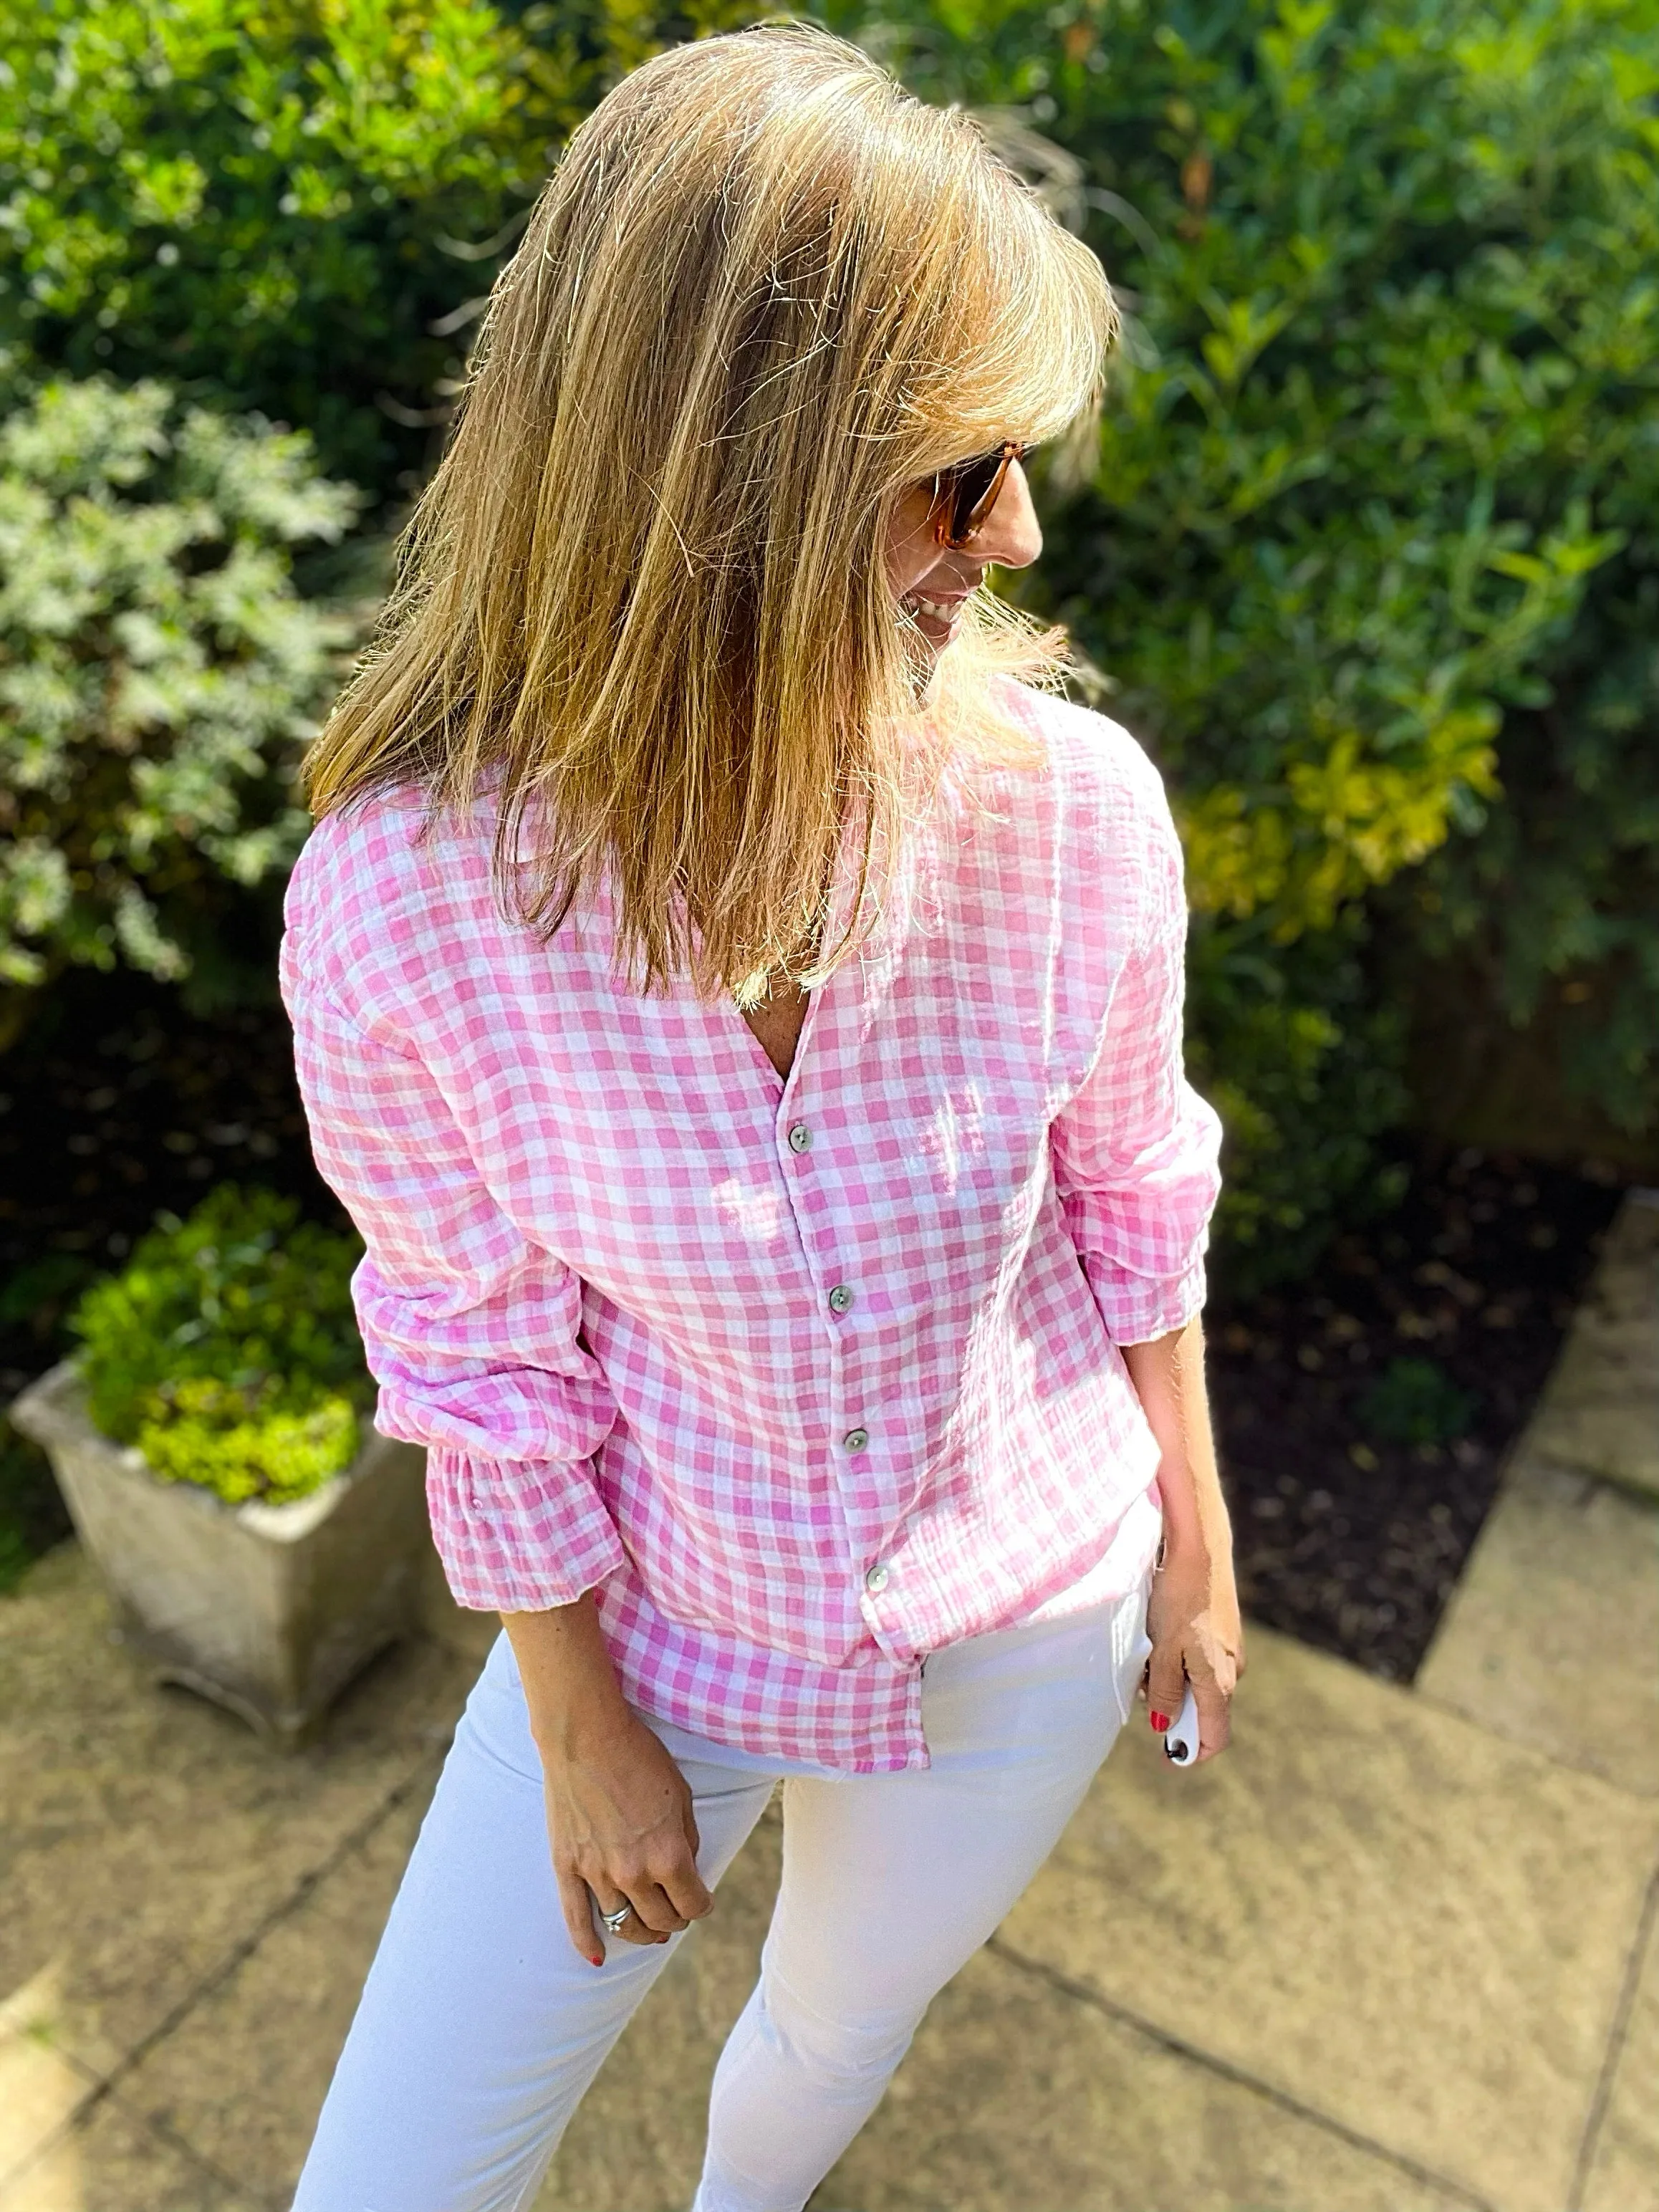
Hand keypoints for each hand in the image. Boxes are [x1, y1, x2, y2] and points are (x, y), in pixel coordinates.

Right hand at [540, 1704, 713, 1965]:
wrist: (586, 1734)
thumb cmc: (640, 1757)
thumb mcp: (681, 1796)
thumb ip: (687, 1840)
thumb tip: (688, 1870)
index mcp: (668, 1855)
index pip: (693, 1905)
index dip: (702, 1905)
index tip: (701, 1899)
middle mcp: (633, 1873)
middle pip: (661, 1921)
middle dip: (675, 1920)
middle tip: (677, 1911)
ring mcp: (597, 1873)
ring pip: (624, 1925)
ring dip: (642, 1931)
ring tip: (650, 1928)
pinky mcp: (567, 1867)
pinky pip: (576, 1919)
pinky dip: (587, 1944)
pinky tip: (598, 1958)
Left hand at [1143, 1534, 1243, 1764]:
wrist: (1200, 1549)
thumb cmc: (1178, 1600)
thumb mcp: (1163, 1650)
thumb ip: (1163, 1691)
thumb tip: (1162, 1725)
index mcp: (1220, 1682)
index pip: (1215, 1736)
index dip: (1192, 1753)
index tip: (1168, 1758)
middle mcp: (1232, 1669)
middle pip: (1204, 1710)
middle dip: (1172, 1709)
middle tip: (1141, 1690)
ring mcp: (1229, 1649)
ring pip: (1198, 1682)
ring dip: (1171, 1681)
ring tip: (1146, 1656)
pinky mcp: (1223, 1630)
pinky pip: (1199, 1660)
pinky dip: (1177, 1660)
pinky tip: (1158, 1638)